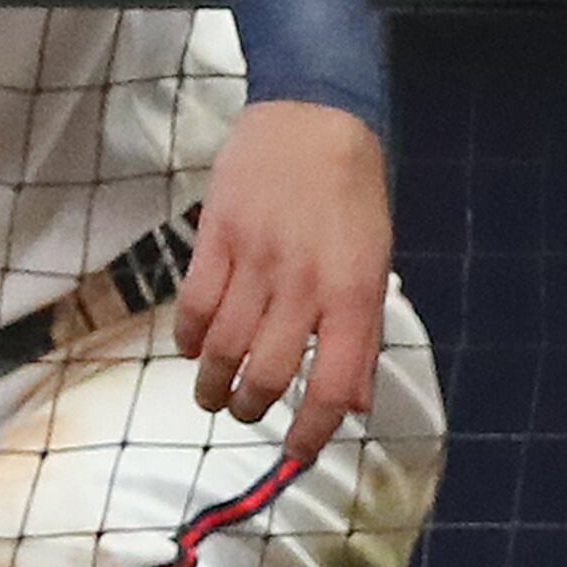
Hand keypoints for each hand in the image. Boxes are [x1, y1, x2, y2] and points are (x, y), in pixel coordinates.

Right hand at [176, 99, 394, 466]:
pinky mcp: (215, 238)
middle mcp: (304, 284)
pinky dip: (190, 340)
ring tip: (215, 396)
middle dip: (253, 408)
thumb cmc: (353, 194)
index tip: (298, 450)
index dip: (313, 432)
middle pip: (267, 374)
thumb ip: (363, 334)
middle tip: (248, 411)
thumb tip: (354, 403)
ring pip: (223, 349)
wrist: (315, 116)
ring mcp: (255, 260)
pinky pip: (194, 305)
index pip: (333, 385)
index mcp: (354, 293)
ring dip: (215, 385)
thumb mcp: (376, 261)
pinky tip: (195, 349)